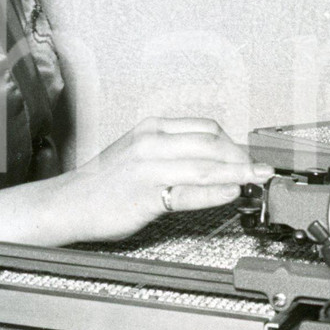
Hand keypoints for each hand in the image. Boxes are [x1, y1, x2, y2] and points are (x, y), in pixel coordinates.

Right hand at [67, 116, 274, 241]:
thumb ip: (172, 150)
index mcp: (152, 128)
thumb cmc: (104, 181)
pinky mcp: (147, 195)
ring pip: (207, 166)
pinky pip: (190, 192)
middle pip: (212, 143)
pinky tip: (232, 191)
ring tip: (257, 178)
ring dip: (239, 172)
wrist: (70, 202)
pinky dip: (217, 191)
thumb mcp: (138, 151)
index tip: (248, 155)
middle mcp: (152, 142)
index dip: (233, 142)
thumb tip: (211, 157)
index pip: (206, 128)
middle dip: (241, 157)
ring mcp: (150, 168)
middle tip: (258, 170)